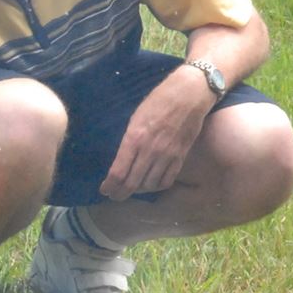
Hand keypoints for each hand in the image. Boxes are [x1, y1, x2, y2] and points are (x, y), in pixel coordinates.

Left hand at [100, 75, 208, 201]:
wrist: (188, 96)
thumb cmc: (158, 102)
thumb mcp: (135, 119)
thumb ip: (129, 141)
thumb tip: (120, 159)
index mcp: (134, 139)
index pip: (118, 172)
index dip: (110, 185)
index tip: (104, 190)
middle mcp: (149, 151)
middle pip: (132, 183)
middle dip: (120, 193)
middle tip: (115, 196)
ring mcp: (167, 156)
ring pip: (149, 185)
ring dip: (138, 190)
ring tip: (132, 189)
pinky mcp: (180, 157)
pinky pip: (167, 180)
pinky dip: (157, 186)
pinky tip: (151, 185)